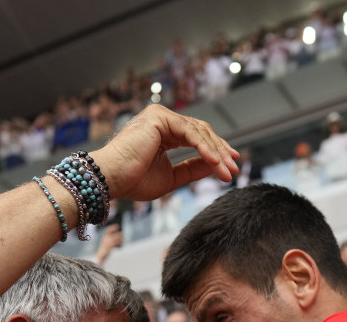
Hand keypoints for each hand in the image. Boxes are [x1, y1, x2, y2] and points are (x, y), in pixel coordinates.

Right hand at [90, 105, 238, 202]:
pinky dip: (204, 147)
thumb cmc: (133, 181)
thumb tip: (215, 166)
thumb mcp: (173, 177)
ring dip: (215, 152)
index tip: (230, 166)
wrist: (111, 180)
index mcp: (165, 133)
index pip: (198, 138)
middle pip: (202, 132)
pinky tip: (214, 162)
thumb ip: (193, 169)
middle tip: (234, 169)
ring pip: (199, 131)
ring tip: (227, 170)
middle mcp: (163, 121)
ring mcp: (161, 116)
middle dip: (220, 152)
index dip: (216, 151)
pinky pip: (189, 132)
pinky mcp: (159, 118)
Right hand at [94, 224, 123, 266]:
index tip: (117, 226)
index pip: (109, 230)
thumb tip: (119, 236)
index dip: (113, 227)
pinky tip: (118, 248)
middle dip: (121, 237)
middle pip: (117, 234)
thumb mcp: (106, 244)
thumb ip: (111, 240)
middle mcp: (106, 238)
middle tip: (122, 240)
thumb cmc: (104, 251)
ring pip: (118, 239)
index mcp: (105, 237)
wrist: (100, 257)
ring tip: (120, 245)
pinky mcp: (110, 247)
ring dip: (121, 242)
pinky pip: (117, 244)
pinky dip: (120, 246)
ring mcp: (108, 242)